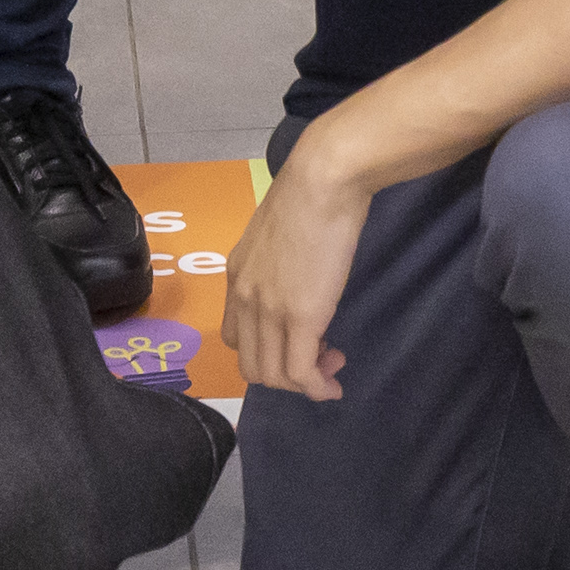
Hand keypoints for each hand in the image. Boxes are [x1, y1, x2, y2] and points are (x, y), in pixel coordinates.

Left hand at [224, 132, 374, 402]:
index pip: (236, 337)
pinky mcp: (300, 316)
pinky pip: (300, 372)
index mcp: (236, 276)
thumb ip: (279, 262)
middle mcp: (243, 298)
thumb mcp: (279, 232)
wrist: (323, 180)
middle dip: (285, 376)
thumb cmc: (310, 194)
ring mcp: (269, 309)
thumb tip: (299, 277)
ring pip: (273, 376)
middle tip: (321, 358)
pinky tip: (332, 386)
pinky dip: (316, 388)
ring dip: (303, 384)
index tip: (300, 340)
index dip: (267, 351)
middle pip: (251, 365)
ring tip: (332, 367)